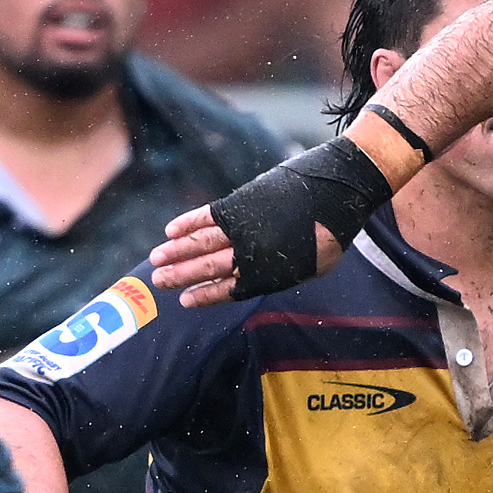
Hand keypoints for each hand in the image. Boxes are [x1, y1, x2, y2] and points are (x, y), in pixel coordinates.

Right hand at [147, 204, 322, 310]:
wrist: (336, 192)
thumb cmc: (331, 232)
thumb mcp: (313, 267)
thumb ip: (282, 273)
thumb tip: (259, 275)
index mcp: (269, 275)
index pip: (229, 289)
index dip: (206, 295)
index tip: (185, 300)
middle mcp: (252, 254)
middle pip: (208, 267)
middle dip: (181, 275)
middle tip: (158, 281)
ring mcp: (244, 227)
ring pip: (202, 243)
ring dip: (176, 252)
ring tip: (156, 259)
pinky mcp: (240, 203)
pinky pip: (207, 216)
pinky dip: (188, 223)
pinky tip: (170, 231)